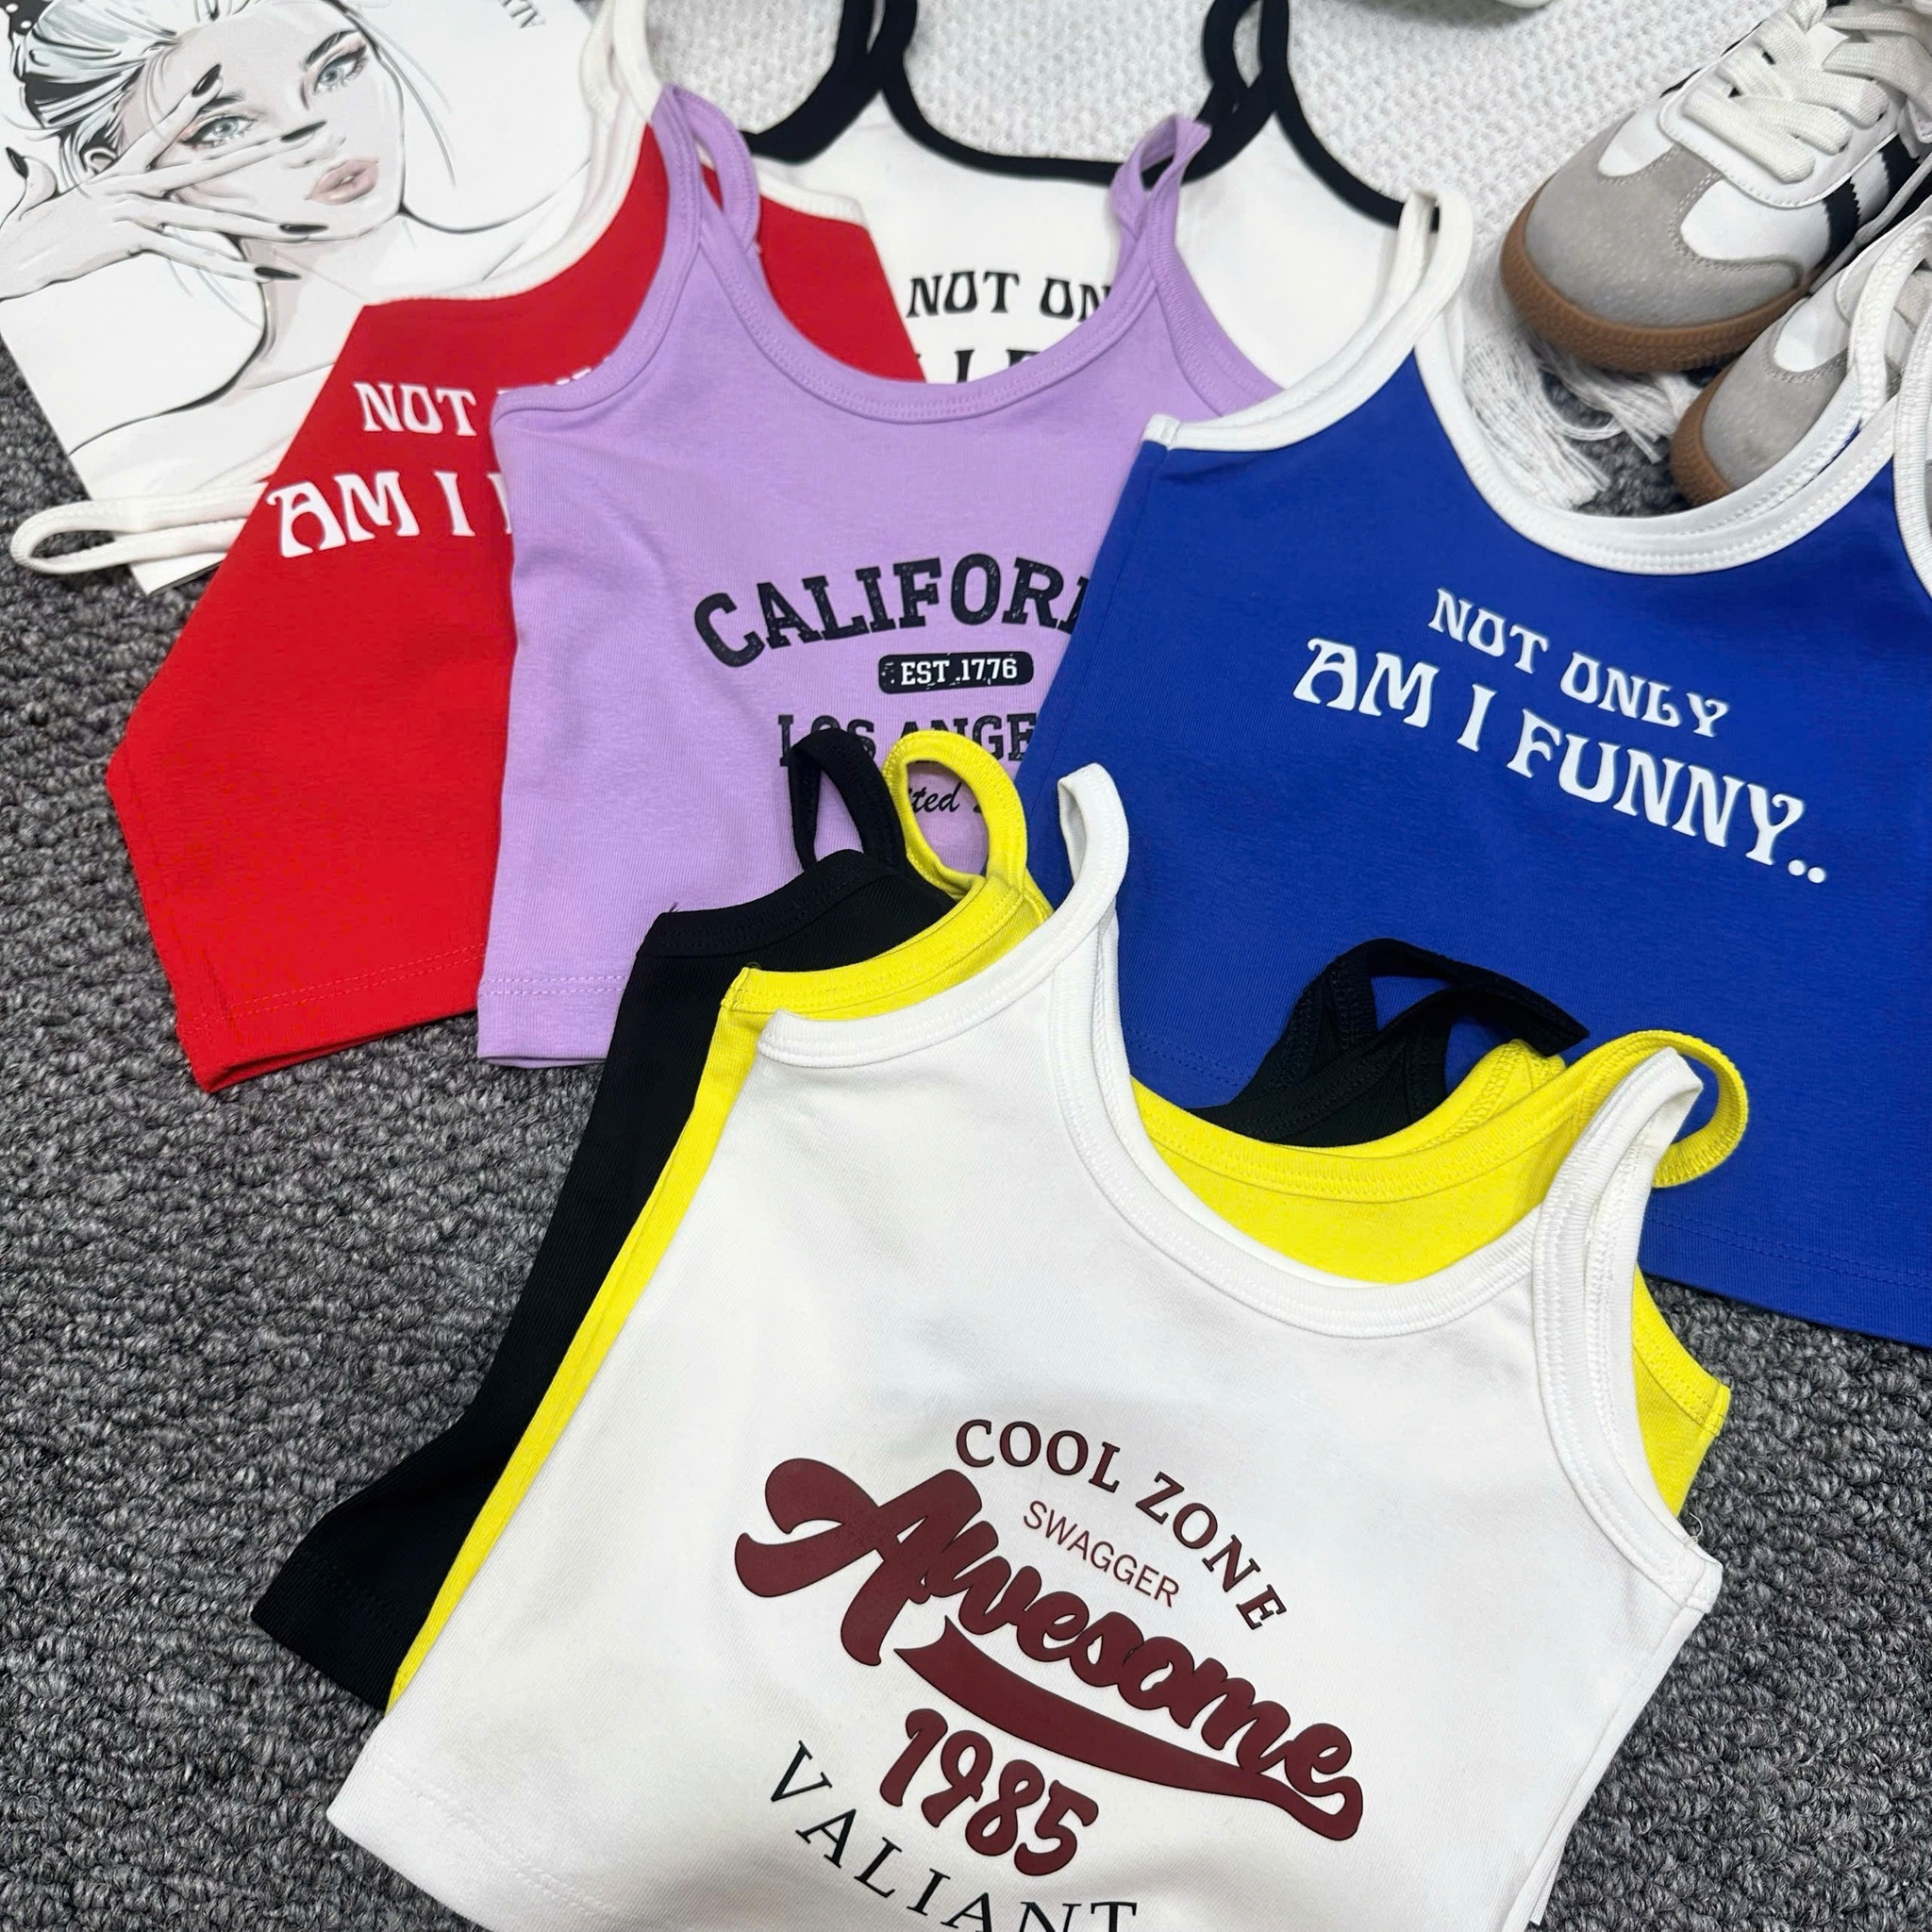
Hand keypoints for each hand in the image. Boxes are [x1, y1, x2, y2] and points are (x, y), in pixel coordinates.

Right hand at [0, 65, 325, 300]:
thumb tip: (28, 160)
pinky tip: (260, 271)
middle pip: (206, 166)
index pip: (161, 130)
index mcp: (123, 170)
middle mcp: (134, 184)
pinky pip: (191, 254)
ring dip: (260, 225)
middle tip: (296, 140)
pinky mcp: (133, 240)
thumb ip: (48, 175)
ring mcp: (135, 211)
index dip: (189, 107)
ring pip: (210, 217)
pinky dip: (227, 266)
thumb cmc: (44, 227)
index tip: (217, 83)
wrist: (19, 251)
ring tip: (300, 227)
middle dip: (256, 154)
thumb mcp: (61, 197)